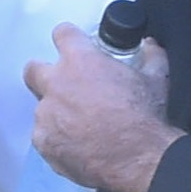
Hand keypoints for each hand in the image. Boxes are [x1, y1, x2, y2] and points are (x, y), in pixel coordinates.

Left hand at [24, 22, 182, 191]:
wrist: (135, 157)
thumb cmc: (144, 114)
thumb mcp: (156, 78)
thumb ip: (151, 55)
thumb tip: (150, 45)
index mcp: (81, 61)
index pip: (63, 34)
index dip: (69, 37)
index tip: (74, 43)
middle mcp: (56, 84)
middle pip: (33, 69)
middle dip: (45, 73)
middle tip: (67, 84)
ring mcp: (45, 115)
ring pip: (43, 107)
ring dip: (57, 111)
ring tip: (83, 123)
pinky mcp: (43, 142)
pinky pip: (45, 135)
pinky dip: (58, 137)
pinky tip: (80, 142)